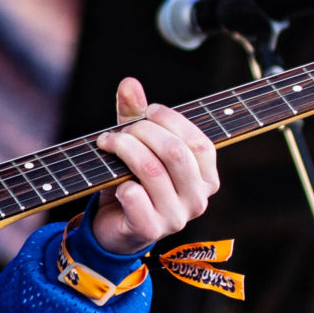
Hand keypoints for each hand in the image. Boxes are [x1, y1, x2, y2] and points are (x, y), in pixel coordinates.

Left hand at [90, 77, 219, 253]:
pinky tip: (115, 184)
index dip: (171, 120)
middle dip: (142, 132)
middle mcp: (197, 200)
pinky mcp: (150, 230)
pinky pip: (135, 197)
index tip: (146, 111)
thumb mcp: (137, 147)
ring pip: (152, 170)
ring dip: (124, 150)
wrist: (114, 229)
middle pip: (175, 152)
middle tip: (120, 132)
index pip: (199, 143)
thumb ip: (136, 116)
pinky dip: (121, 184)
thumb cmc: (133, 183)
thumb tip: (129, 83)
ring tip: (107, 144)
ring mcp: (176, 218)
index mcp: (206, 178)